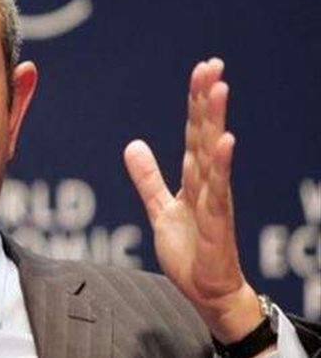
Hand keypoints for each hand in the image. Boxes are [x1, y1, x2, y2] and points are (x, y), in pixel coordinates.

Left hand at [123, 58, 263, 343]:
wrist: (207, 291)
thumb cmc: (191, 251)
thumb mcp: (160, 209)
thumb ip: (148, 178)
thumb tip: (133, 145)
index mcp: (194, 178)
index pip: (194, 132)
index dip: (196, 101)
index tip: (202, 70)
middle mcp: (207, 183)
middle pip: (206, 134)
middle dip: (208, 99)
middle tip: (213, 65)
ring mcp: (214, 201)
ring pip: (213, 154)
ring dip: (216, 121)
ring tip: (219, 89)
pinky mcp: (217, 223)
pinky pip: (218, 191)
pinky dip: (221, 165)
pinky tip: (225, 141)